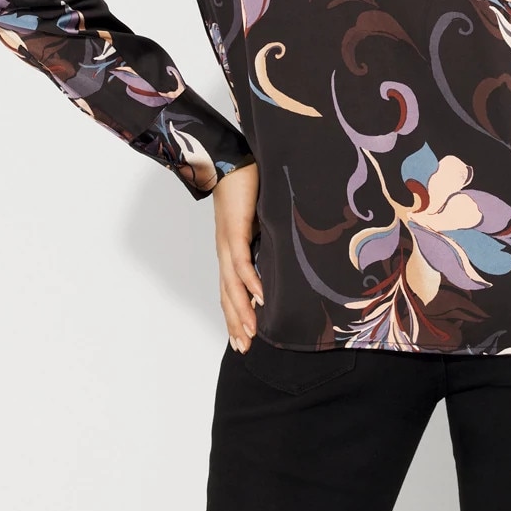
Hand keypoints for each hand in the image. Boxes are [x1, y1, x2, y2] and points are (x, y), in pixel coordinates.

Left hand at [212, 162, 264, 353]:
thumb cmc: (246, 187)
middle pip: (229, 296)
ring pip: (233, 286)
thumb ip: (266, 238)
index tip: (243, 338)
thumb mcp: (260, 220)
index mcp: (231, 251)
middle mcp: (226, 253)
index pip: (231, 291)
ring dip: (242, 312)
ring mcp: (228, 243)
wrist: (229, 161)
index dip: (236, 315)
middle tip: (245, 349)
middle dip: (236, 324)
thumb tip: (283, 254)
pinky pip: (242, 263)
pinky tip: (260, 298)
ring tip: (251, 334)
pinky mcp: (235, 232)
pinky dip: (251, 282)